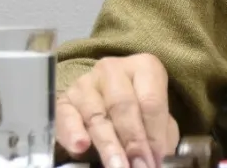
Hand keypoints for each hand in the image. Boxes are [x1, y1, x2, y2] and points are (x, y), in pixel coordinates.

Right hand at [56, 54, 180, 167]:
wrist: (107, 105)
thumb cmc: (139, 112)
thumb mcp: (157, 119)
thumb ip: (162, 136)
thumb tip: (161, 158)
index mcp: (144, 67)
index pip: (151, 102)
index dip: (155, 135)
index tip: (157, 160)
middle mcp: (113, 70)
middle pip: (123, 106)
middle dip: (133, 142)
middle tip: (139, 166)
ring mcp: (85, 83)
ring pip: (97, 115)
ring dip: (109, 146)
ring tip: (118, 167)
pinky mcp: (64, 100)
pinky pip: (65, 117)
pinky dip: (72, 133)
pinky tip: (81, 147)